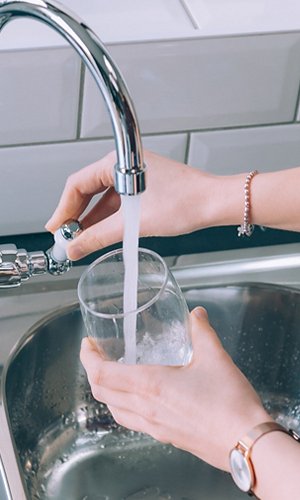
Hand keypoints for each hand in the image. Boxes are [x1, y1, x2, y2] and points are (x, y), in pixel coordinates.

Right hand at [45, 150, 217, 259]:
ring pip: (103, 198)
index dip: (62, 209)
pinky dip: (108, 218)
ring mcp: (135, 176)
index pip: (77, 184)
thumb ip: (99, 236)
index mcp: (117, 162)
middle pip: (87, 190)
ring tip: (81, 240)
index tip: (55, 229)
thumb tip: (76, 247)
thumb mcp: (135, 223)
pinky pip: (118, 202)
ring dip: (91, 219)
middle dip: (75, 215)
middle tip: (65, 237)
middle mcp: (124, 165)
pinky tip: (102, 233)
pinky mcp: (144, 187)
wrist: (216, 203)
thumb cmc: (186, 202)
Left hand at [80, 307, 269, 470]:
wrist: (246, 442)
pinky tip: (139, 399)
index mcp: (150, 386)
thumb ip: (201, 331)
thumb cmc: (229, 404)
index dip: (88, 358)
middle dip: (93, 372)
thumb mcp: (214, 357)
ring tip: (113, 375)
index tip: (87, 345)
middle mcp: (146, 408)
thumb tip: (196, 315)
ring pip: (115, 410)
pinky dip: (124, 407)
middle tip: (96, 356)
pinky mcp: (166, 436)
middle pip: (102, 393)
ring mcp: (154, 426)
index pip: (102, 374)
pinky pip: (133, 421)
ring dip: (106, 391)